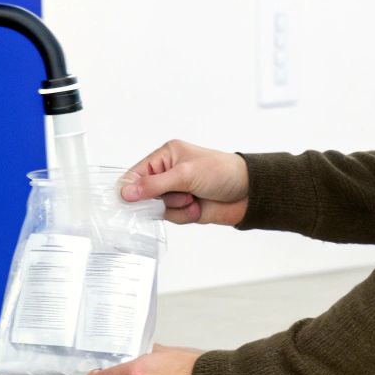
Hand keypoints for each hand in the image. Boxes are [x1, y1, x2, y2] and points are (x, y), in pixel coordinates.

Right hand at [119, 140, 248, 225]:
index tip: (130, 201)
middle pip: (144, 195)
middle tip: (178, 195)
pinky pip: (172, 218)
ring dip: (176, 208)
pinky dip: (184, 215)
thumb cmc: (222, 172)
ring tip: (193, 199)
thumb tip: (126, 192)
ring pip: (158, 209)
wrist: (248, 193)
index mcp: (166, 156)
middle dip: (161, 199)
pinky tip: (198, 208)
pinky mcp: (184, 208)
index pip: (136, 173)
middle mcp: (168, 173)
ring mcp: (176, 192)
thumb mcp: (185, 174)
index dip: (131, 189)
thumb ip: (154, 185)